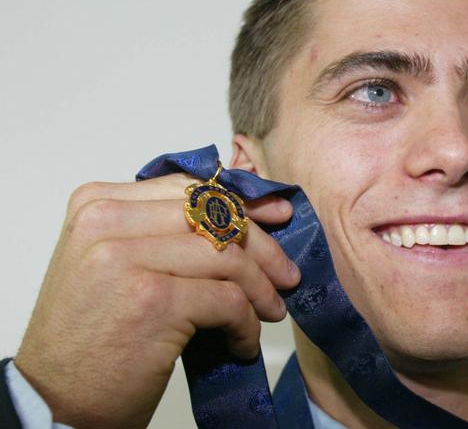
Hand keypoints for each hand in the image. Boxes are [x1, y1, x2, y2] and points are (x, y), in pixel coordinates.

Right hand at [14, 174, 299, 427]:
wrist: (58, 402)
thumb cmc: (94, 333)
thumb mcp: (116, 263)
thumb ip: (164, 232)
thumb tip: (242, 214)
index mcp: (98, 203)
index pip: (188, 189)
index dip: (240, 203)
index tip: (276, 217)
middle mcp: (107, 221)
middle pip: (213, 217)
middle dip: (261, 246)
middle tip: (285, 274)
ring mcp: (126, 257)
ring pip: (227, 256)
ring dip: (260, 288)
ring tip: (269, 312)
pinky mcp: (153, 299)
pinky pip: (228, 299)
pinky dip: (245, 323)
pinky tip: (242, 342)